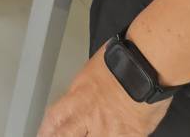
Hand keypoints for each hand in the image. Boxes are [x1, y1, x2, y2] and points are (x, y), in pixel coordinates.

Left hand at [40, 49, 169, 136]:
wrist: (144, 66)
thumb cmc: (122, 60)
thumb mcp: (92, 71)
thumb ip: (85, 90)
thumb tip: (83, 97)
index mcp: (78, 96)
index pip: (55, 119)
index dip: (47, 131)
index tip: (44, 135)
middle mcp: (90, 115)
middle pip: (67, 135)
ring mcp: (109, 129)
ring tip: (95, 133)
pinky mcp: (130, 136)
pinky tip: (117, 136)